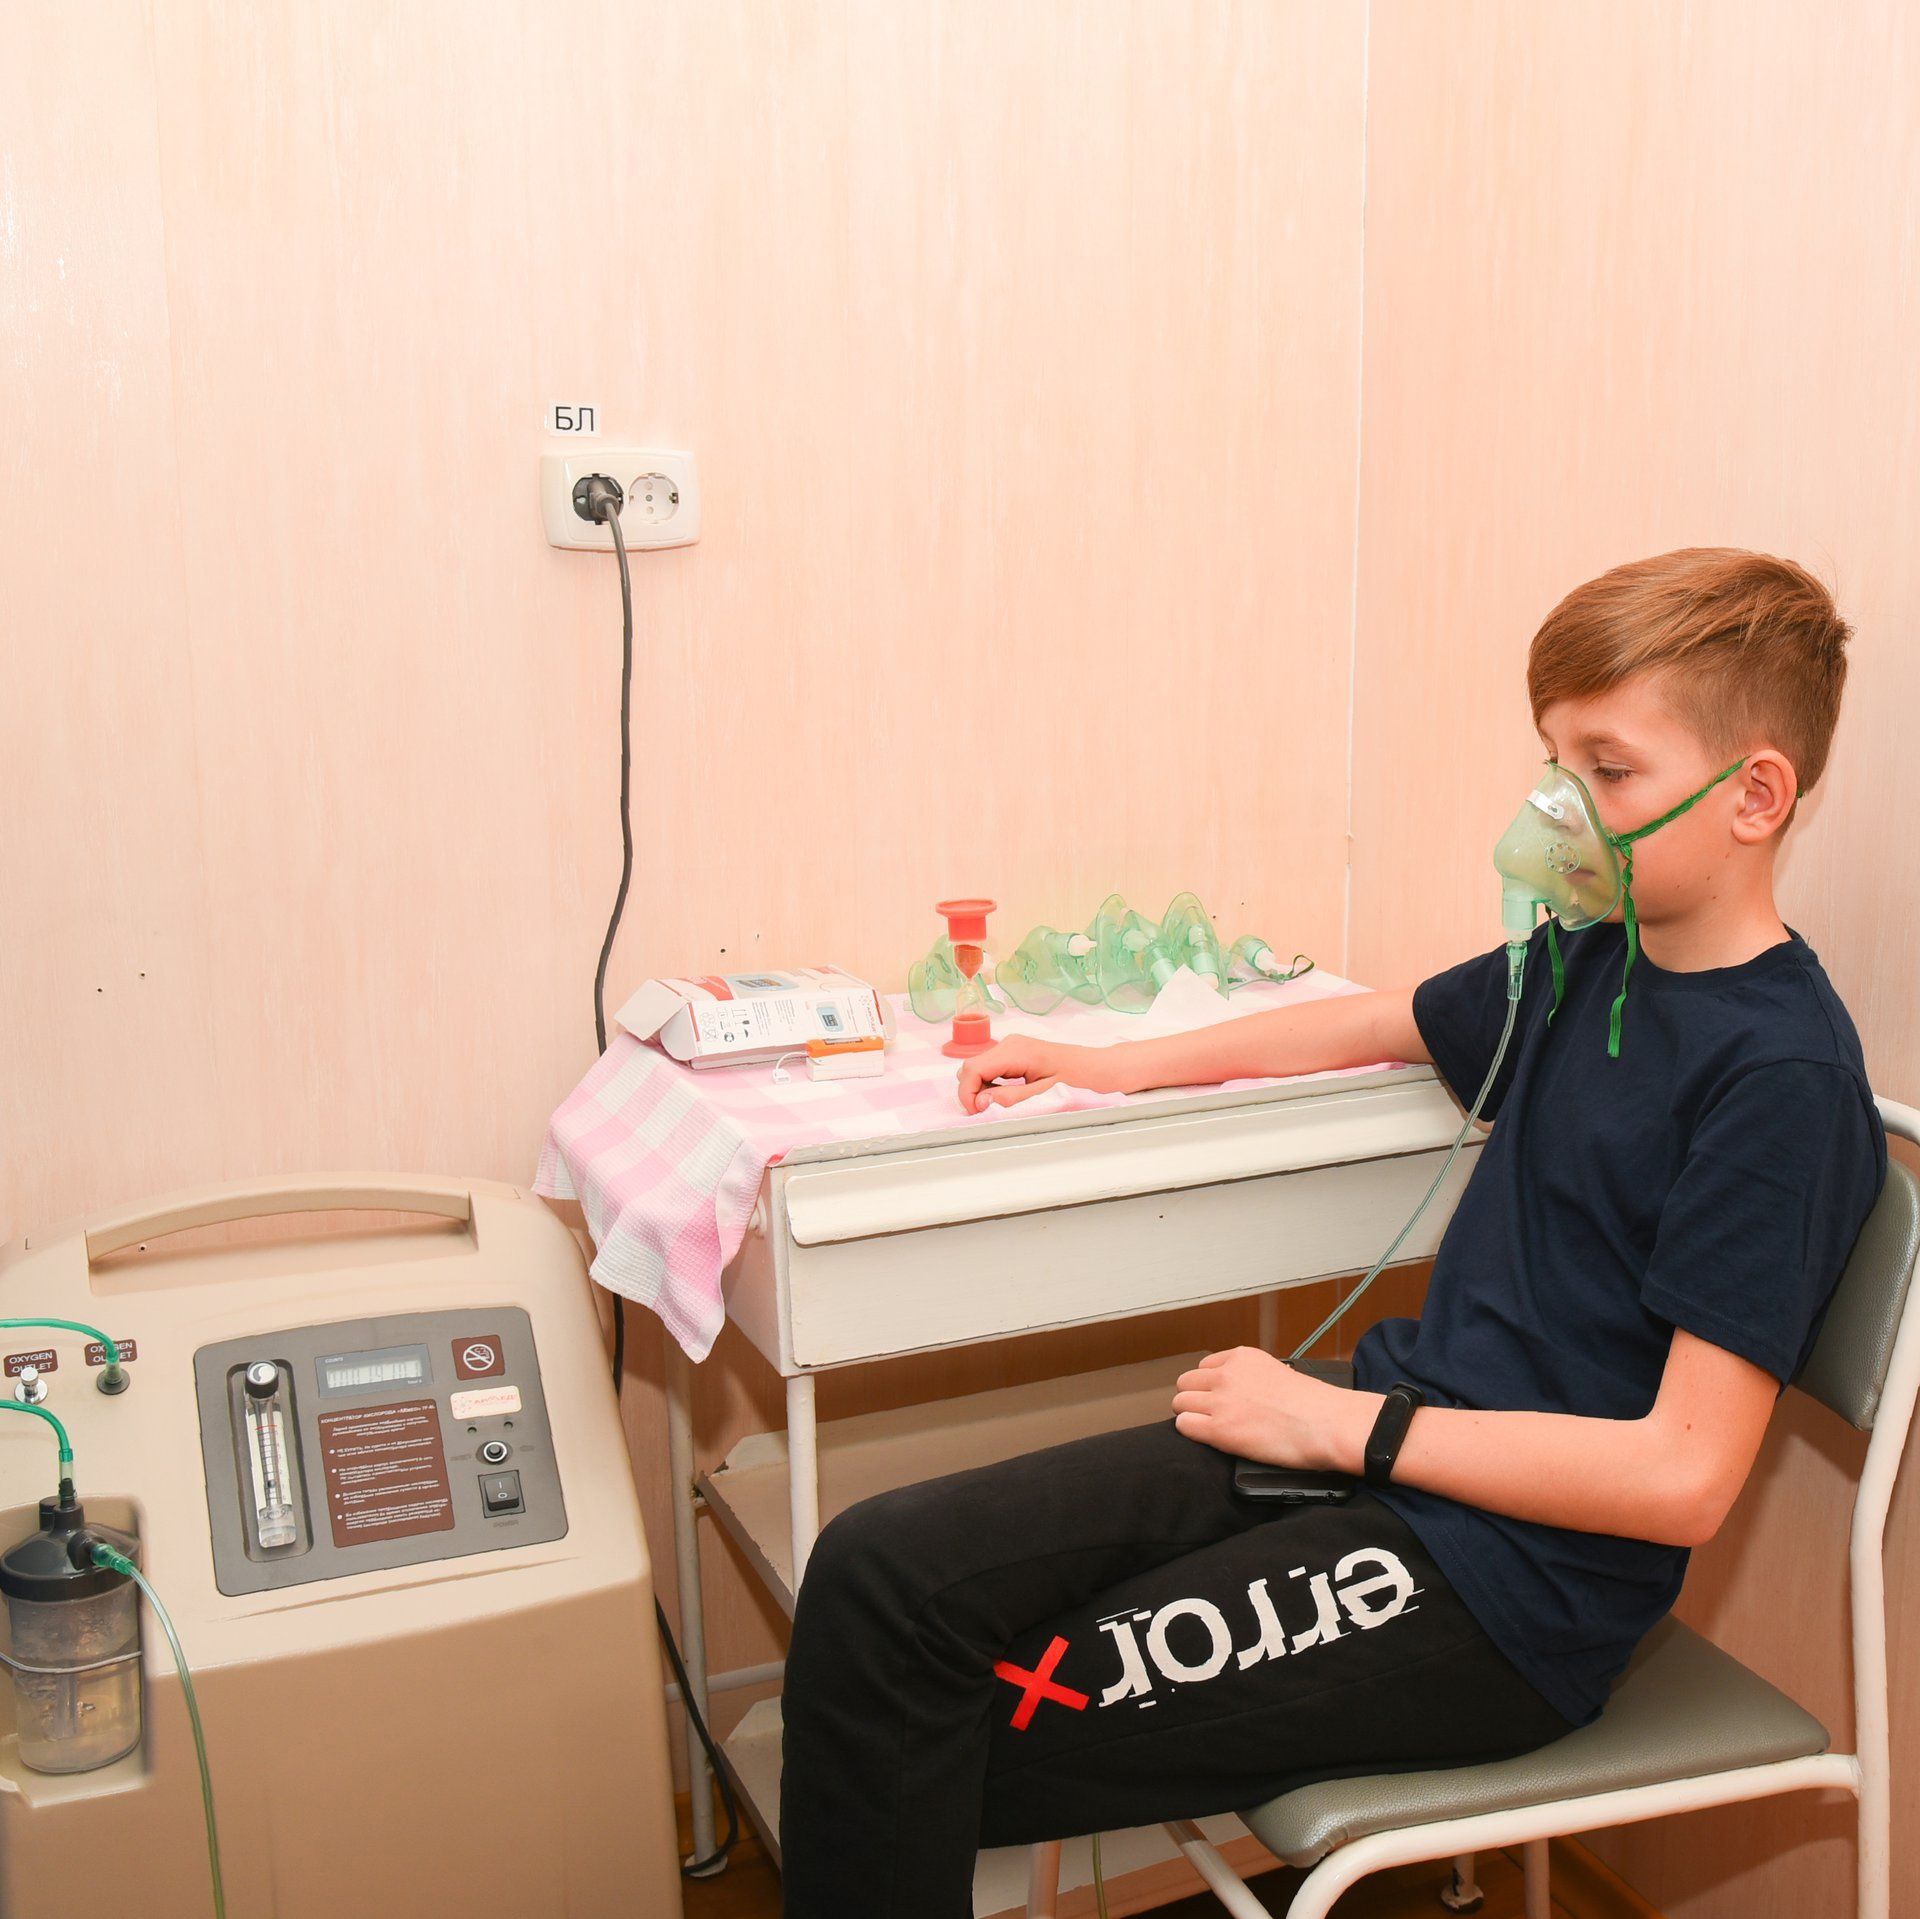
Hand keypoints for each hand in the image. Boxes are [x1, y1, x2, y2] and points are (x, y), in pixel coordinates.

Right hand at [954, 1037, 1119, 1113]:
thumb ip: (1009, 1099)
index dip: (968, 1094)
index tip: (978, 1114)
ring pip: (978, 1069)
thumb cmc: (1077, 1080)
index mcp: (1015, 1051)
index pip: (972, 1069)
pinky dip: (990, 1085)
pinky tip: (1006, 1096)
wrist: (1097, 1069)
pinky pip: (990, 1069)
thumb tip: (980, 1103)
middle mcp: (1009, 1044)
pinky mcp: (1014, 1054)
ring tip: (1000, 1105)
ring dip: (981, 1090)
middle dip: (972, 1093)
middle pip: (970, 1068)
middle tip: (988, 1113)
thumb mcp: (1042, 1094)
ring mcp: (1011, 1047)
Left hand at [1171, 1347, 1378, 1470]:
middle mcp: (1226, 1374)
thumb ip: (1253, 1376)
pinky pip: (1184, 1425)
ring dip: (1190, 1414)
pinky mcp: (1219, 1429)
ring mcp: (1220, 1401)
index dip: (1209, 1385)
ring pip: (1180, 1402)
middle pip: (1186, 1383)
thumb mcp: (1278, 1370)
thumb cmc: (1313, 1404)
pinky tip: (1207, 1437)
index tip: (1218, 1397)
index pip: (1204, 1367)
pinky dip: (1191, 1431)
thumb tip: (1244, 1390)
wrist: (1326, 1423)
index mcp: (1241, 1358)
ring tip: (1207, 1427)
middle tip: (1209, 1414)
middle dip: (1195, 1398)